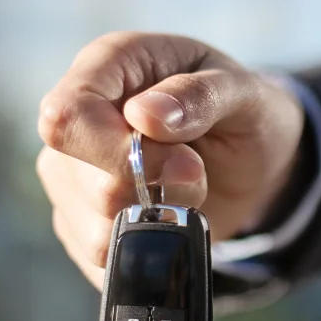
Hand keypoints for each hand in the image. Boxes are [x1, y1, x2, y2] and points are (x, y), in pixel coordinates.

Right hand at [36, 32, 303, 288]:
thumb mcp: (244, 94)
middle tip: (198, 172)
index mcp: (109, 64)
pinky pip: (102, 255)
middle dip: (153, 189)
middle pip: (83, 179)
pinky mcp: (81, 221)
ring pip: (93, 226)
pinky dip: (151, 245)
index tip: (184, 161)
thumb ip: (199, 96)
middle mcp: (78, 118)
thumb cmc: (244, 113)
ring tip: (187, 191)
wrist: (253, 161)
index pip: (67, 115)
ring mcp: (71, 173)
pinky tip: (171, 217)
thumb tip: (144, 115)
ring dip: (156, 220)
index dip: (116, 150)